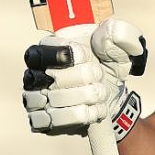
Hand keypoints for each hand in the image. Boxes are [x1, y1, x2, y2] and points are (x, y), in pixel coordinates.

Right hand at [22, 18, 147, 140]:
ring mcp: (33, 99)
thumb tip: (111, 32)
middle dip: (83, 77)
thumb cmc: (107, 67)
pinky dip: (79, 116)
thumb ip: (120, 34)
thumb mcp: (119, 48)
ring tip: (99, 94)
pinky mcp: (40, 121)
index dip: (64, 56)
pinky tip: (93, 111)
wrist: (110, 99)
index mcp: (45, 50)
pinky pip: (53, 121)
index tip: (85, 57)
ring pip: (54, 100)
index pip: (41, 53)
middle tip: (99, 77)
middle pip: (50, 77)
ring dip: (85, 97)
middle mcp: (33, 74)